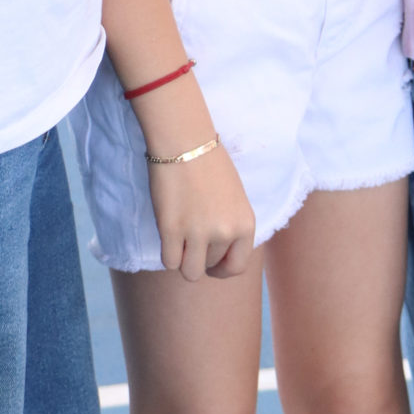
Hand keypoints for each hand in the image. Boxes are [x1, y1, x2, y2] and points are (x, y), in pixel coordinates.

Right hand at [149, 141, 256, 280]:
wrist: (185, 142)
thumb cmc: (210, 164)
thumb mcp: (235, 199)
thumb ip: (232, 227)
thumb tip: (220, 254)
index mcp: (245, 224)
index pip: (237, 267)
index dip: (222, 269)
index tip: (211, 262)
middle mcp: (225, 232)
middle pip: (210, 266)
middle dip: (200, 256)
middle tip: (191, 236)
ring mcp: (198, 233)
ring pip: (190, 272)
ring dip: (184, 260)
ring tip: (180, 240)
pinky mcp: (171, 229)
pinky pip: (169, 262)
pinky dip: (168, 253)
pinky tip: (168, 236)